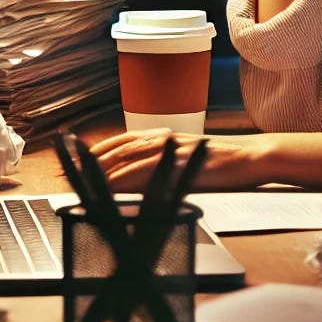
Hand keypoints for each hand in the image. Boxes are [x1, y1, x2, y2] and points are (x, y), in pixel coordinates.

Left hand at [90, 128, 265, 193]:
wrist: (254, 156)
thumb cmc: (224, 162)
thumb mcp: (189, 161)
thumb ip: (165, 165)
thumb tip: (139, 179)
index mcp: (167, 137)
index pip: (125, 139)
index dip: (100, 149)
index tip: (77, 160)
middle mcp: (167, 138)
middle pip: (121, 146)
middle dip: (93, 160)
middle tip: (68, 172)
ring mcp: (175, 149)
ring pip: (132, 155)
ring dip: (104, 167)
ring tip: (82, 179)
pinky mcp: (184, 163)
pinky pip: (152, 169)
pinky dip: (130, 176)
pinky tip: (115, 184)